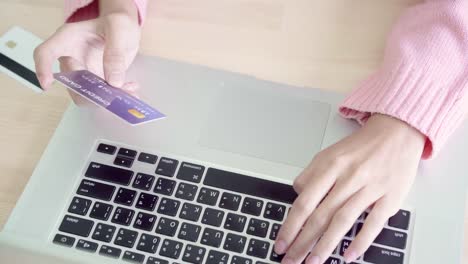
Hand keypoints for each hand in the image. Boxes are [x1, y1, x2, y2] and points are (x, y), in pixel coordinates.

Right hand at [33, 0, 140, 94]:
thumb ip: (115, 52)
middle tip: (113, 91)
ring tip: (129, 89)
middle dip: (90, 92)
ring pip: (86, 94)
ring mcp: (84, 71)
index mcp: (68, 38)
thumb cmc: (117, 22)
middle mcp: (72, 57)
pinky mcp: (96, 80)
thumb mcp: (119, 29)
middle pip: (70, 82)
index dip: (43, 69)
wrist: (126, 29)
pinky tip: (131, 89)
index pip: (46, 53)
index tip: (47, 85)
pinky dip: (116, 96)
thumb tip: (113, 81)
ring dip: (106, 98)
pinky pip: (101, 95)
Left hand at [275, 114, 424, 263]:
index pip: (304, 202)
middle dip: (303, 242)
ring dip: (326, 245)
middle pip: (320, 215)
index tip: (282, 242)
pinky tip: (349, 255)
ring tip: (313, 262)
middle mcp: (348, 177)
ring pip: (343, 221)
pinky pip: (374, 222)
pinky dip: (361, 241)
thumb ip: (310, 174)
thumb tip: (296, 194)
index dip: (291, 225)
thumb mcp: (328, 154)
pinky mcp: (390, 196)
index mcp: (330, 166)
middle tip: (292, 260)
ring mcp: (370, 187)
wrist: (396, 132)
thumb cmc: (361, 147)